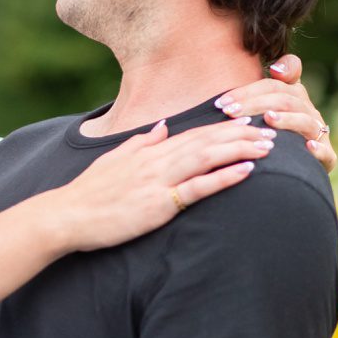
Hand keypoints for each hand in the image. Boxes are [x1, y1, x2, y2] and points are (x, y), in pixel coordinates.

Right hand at [50, 118, 275, 252]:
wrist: (66, 215)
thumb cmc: (87, 193)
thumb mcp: (113, 160)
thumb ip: (140, 143)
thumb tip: (160, 127)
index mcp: (147, 151)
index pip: (192, 133)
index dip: (223, 127)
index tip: (248, 122)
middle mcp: (155, 161)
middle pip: (206, 142)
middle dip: (241, 135)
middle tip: (272, 131)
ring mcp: (157, 181)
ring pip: (206, 158)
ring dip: (239, 150)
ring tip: (267, 147)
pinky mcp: (158, 204)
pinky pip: (197, 188)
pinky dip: (223, 177)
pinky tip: (246, 170)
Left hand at [214, 54, 335, 174]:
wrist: (290, 168)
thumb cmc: (268, 133)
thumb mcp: (260, 109)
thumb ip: (260, 89)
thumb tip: (276, 67)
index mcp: (294, 96)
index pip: (273, 86)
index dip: (249, 90)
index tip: (222, 102)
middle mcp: (308, 112)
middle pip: (285, 100)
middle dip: (255, 104)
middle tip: (228, 112)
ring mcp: (318, 133)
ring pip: (305, 121)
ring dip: (287, 119)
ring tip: (268, 119)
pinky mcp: (327, 157)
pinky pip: (326, 153)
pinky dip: (319, 150)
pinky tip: (307, 148)